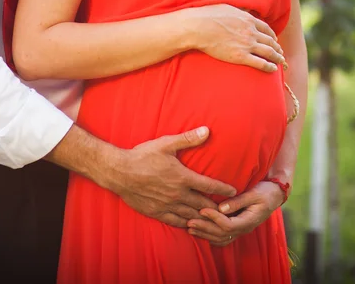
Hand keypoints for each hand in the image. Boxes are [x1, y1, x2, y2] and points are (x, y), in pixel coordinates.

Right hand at [104, 126, 236, 227]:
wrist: (119, 172)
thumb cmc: (142, 156)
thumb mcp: (166, 144)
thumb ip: (188, 139)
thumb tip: (207, 130)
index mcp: (183, 177)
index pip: (209, 185)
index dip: (224, 189)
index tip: (234, 191)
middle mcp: (178, 194)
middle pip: (204, 205)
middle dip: (217, 207)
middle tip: (228, 210)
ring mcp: (167, 205)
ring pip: (192, 215)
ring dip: (204, 218)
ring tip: (214, 220)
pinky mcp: (157, 212)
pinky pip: (176, 222)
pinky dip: (187, 224)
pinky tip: (192, 225)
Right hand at [182, 4, 284, 72]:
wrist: (199, 27)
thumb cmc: (208, 16)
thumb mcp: (227, 8)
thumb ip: (238, 11)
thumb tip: (242, 10)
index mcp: (248, 20)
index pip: (266, 28)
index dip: (272, 35)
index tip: (274, 40)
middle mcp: (251, 32)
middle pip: (270, 41)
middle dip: (277, 47)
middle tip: (280, 52)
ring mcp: (247, 44)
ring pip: (269, 52)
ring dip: (277, 57)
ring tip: (281, 62)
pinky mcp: (240, 56)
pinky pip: (260, 63)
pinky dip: (269, 66)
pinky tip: (273, 69)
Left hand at [186, 181, 283, 245]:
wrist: (274, 195)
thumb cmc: (265, 191)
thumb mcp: (254, 193)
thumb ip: (238, 201)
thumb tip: (221, 208)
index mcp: (249, 220)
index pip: (229, 225)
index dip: (214, 219)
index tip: (203, 209)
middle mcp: (244, 228)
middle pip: (222, 234)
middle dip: (204, 228)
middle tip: (189, 222)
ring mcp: (240, 230)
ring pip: (220, 238)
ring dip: (204, 234)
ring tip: (189, 228)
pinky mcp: (236, 228)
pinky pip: (222, 238)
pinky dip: (209, 236)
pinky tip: (199, 232)